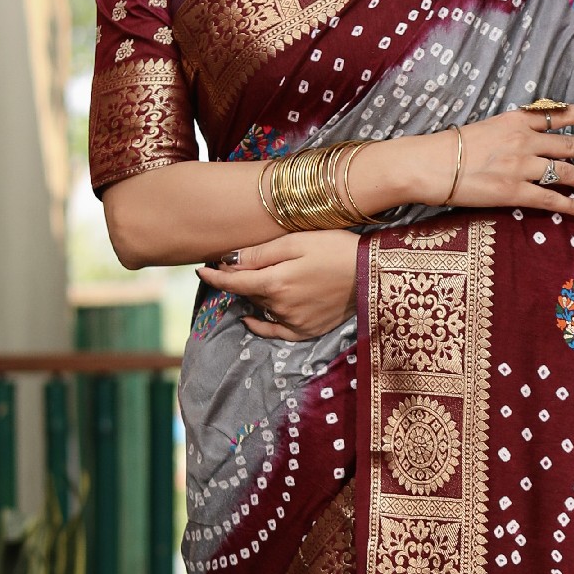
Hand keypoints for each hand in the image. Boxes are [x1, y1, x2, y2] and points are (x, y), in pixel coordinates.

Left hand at [196, 231, 359, 341]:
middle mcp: (280, 307)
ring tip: (262, 278)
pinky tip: (251, 317)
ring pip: (262, 308)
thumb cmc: (335, 249)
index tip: (200, 269)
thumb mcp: (296, 242)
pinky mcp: (308, 331)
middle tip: (237, 265)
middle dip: (239, 280)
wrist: (372, 273)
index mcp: (275, 283)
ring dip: (256, 295)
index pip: (233, 282)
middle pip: (248, 294)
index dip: (214, 276)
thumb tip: (229, 260)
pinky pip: (276, 332)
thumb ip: (260, 254)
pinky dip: (260, 325)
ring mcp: (294, 322)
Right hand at [448, 101, 573, 215]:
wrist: (430, 163)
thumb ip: (513, 130)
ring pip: (565, 172)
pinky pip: (549, 200)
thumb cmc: (452, 146)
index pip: (560, 114)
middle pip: (569, 143)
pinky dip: (570, 206)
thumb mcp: (488, 126)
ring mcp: (521, 166)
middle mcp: (524, 140)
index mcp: (516, 120)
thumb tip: (532, 137)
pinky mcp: (513, 191)